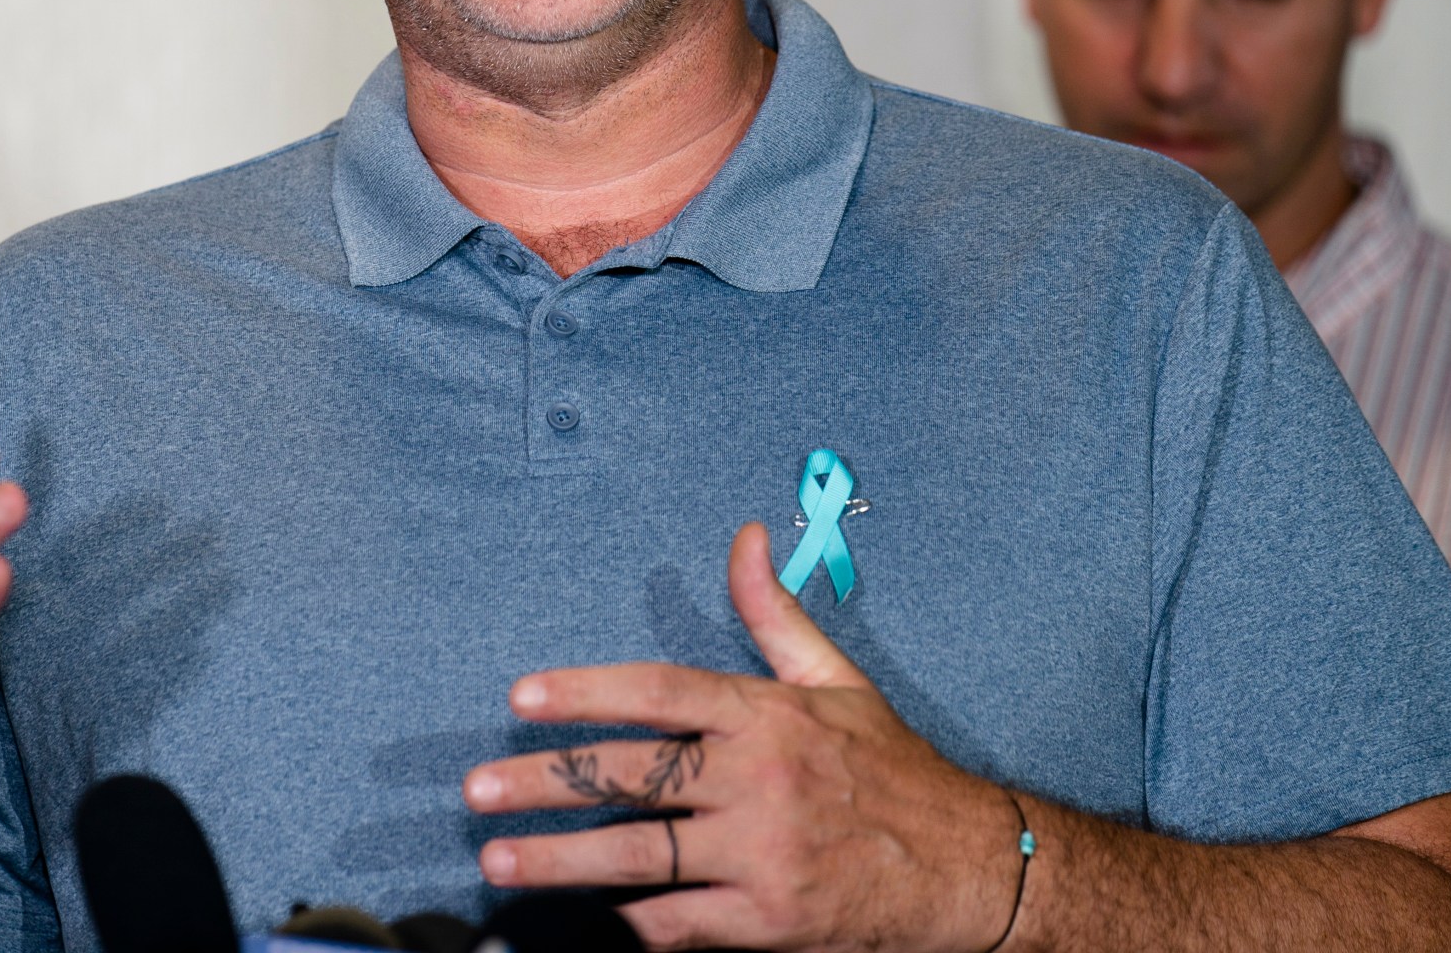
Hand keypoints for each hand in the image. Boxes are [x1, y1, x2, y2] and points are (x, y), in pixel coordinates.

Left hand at [463, 525, 1021, 952]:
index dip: (588, 692)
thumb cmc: (895, 773)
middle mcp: (760, 782)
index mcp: (767, 718)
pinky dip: (633, 923)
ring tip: (500, 858)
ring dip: (562, 860)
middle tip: (479, 787)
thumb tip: (745, 538)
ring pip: (643, 854)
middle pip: (635, 776)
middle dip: (546, 781)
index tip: (523, 698)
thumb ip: (774, 613)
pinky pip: (682, 922)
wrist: (971, 867)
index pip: (662, 693)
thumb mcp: (836, 680)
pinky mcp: (770, 919)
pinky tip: (587, 920)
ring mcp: (763, 855)